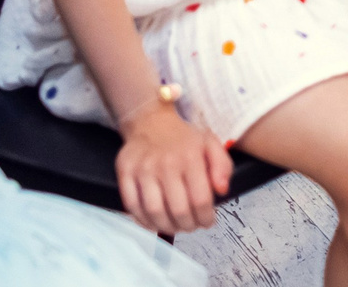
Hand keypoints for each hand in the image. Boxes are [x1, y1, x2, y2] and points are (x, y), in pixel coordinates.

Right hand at [116, 102, 232, 234]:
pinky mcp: (125, 172)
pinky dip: (143, 220)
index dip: (206, 218)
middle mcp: (166, 163)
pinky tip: (154, 221)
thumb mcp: (211, 144)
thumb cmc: (183, 137)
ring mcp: (143, 169)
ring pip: (154, 212)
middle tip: (192, 226)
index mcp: (190, 157)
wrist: (150, 121)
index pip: (200, 199)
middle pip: (178, 210)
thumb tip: (222, 190)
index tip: (207, 221)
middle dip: (188, 225)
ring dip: (167, 227)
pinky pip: (132, 205)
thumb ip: (222, 166)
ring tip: (175, 226)